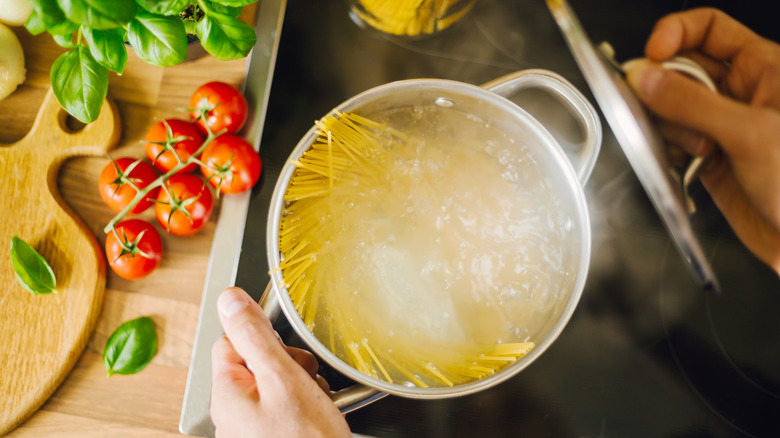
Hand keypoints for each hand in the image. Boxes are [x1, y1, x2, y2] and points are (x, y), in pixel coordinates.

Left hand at [210, 287, 351, 437]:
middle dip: (290, 364)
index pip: (235, 340)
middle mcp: (234, 412)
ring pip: (278, 385)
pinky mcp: (273, 437)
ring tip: (317, 404)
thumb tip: (229, 299)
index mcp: (228, 392)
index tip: (287, 348)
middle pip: (260, 362)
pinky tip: (319, 419)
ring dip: (303, 386)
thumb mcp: (283, 379)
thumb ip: (255, 336)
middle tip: (307, 380)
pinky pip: (287, 408)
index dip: (265, 338)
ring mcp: (253, 428)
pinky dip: (306, 407)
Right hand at [625, 8, 779, 273]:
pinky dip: (669, 153)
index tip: (651, 56)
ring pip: (670, 108)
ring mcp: (722, 127)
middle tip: (661, 108)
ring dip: (671, 129)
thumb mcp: (749, 134)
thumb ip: (692, 103)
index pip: (708, 29)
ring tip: (697, 150)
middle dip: (665, 90)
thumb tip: (646, 79)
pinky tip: (688, 165)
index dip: (674, 34)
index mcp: (765, 69)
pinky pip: (671, 142)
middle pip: (680, 69)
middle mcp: (741, 94)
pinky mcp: (708, 158)